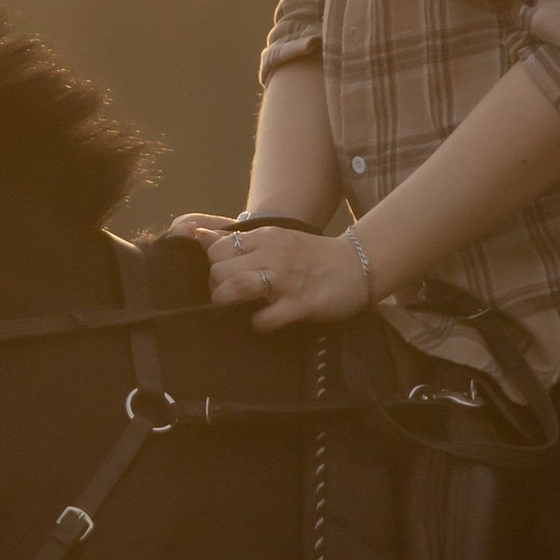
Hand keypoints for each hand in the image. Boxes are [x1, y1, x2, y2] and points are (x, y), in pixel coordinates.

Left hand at [170, 214, 368, 327]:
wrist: (358, 265)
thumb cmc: (312, 255)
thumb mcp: (275, 239)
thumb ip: (240, 241)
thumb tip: (201, 236)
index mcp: (265, 237)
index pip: (218, 248)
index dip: (213, 266)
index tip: (223, 277)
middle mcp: (272, 255)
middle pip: (220, 269)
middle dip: (216, 287)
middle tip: (227, 297)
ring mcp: (286, 280)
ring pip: (237, 287)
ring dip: (227, 302)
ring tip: (235, 308)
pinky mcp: (300, 304)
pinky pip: (265, 318)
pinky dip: (258, 323)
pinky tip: (264, 321)